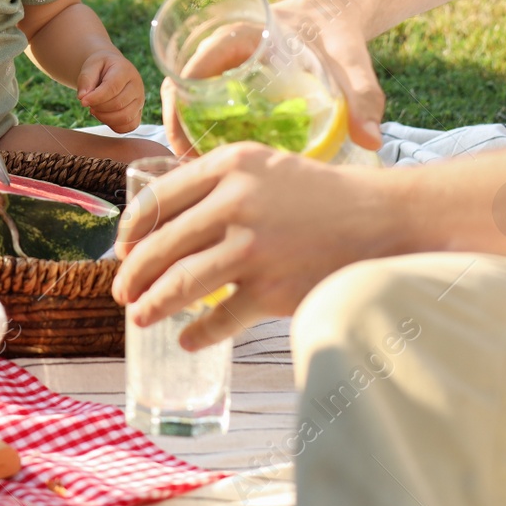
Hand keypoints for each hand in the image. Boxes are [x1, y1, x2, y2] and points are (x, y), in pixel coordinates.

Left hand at [77, 49, 144, 132]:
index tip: (82, 101)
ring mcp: (140, 100)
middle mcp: (137, 85)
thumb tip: (82, 97)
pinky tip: (104, 117)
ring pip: (125, 117)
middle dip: (98, 107)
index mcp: (125, 70)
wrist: (111, 69)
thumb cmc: (100, 68)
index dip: (96, 97)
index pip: (112, 88)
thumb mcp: (90, 66)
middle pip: (118, 104)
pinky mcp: (138, 112)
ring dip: (105, 118)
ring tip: (95, 110)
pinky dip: (115, 126)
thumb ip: (85, 79)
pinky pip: (130, 126)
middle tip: (88, 103)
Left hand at [112, 143, 405, 350]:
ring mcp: (254, 248)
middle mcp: (236, 202)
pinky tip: (187, 340)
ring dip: (153, 304)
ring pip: (181, 283)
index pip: (158, 199)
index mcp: (230, 165)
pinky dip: (198, 335)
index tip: (122, 248)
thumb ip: (216, 183)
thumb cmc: (319, 195)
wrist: (383, 221)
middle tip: (121, 290)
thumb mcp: (264, 166)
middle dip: (133, 273)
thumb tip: (160, 220)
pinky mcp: (273, 288)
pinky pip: (221, 319)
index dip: (131, 230)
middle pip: (162, 245)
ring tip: (139, 316)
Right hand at [159, 0, 384, 153]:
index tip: (191, 143)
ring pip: (185, 96)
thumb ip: (363, 96)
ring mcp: (221, 62)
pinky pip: (200, 99)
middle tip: (191, 164)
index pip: (193, 68)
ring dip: (185, 128)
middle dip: (179, 126)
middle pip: (180, 86)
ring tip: (198, 167)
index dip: (182, 107)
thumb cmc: (338, 32)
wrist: (336, 14)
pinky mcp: (227, 75)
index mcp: (239, 35)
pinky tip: (211, 155)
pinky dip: (198, 125)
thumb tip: (371, 139)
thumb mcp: (351, 61)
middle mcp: (220, 46)